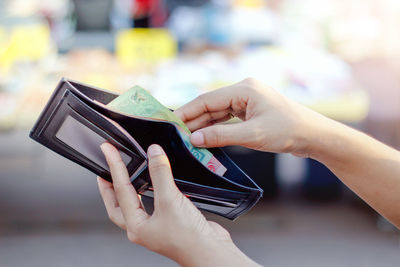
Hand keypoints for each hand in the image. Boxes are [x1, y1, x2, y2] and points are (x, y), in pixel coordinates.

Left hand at [98, 143, 258, 266]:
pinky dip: (149, 191)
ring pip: (135, 205)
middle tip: (104, 171)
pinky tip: (155, 184)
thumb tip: (153, 153)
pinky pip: (153, 203)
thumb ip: (160, 174)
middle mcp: (143, 228)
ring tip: (124, 176)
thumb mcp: (170, 200)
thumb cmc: (188, 238)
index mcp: (136, 225)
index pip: (120, 189)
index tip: (109, 150)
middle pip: (117, 204)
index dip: (114, 166)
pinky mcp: (169, 222)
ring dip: (128, 190)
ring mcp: (155, 226)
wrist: (210, 251)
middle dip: (109, 187)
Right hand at [175, 78, 325, 156]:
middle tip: (176, 134)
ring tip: (186, 137)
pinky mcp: (250, 111)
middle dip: (194, 120)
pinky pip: (227, 118)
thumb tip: (194, 139)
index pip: (208, 99)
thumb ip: (221, 136)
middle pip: (211, 105)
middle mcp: (244, 91)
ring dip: (204, 125)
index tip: (171, 122)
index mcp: (244, 89)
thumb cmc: (288, 132)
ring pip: (218, 112)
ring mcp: (247, 101)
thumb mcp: (252, 136)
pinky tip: (204, 136)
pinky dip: (216, 127)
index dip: (188, 111)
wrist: (314, 136)